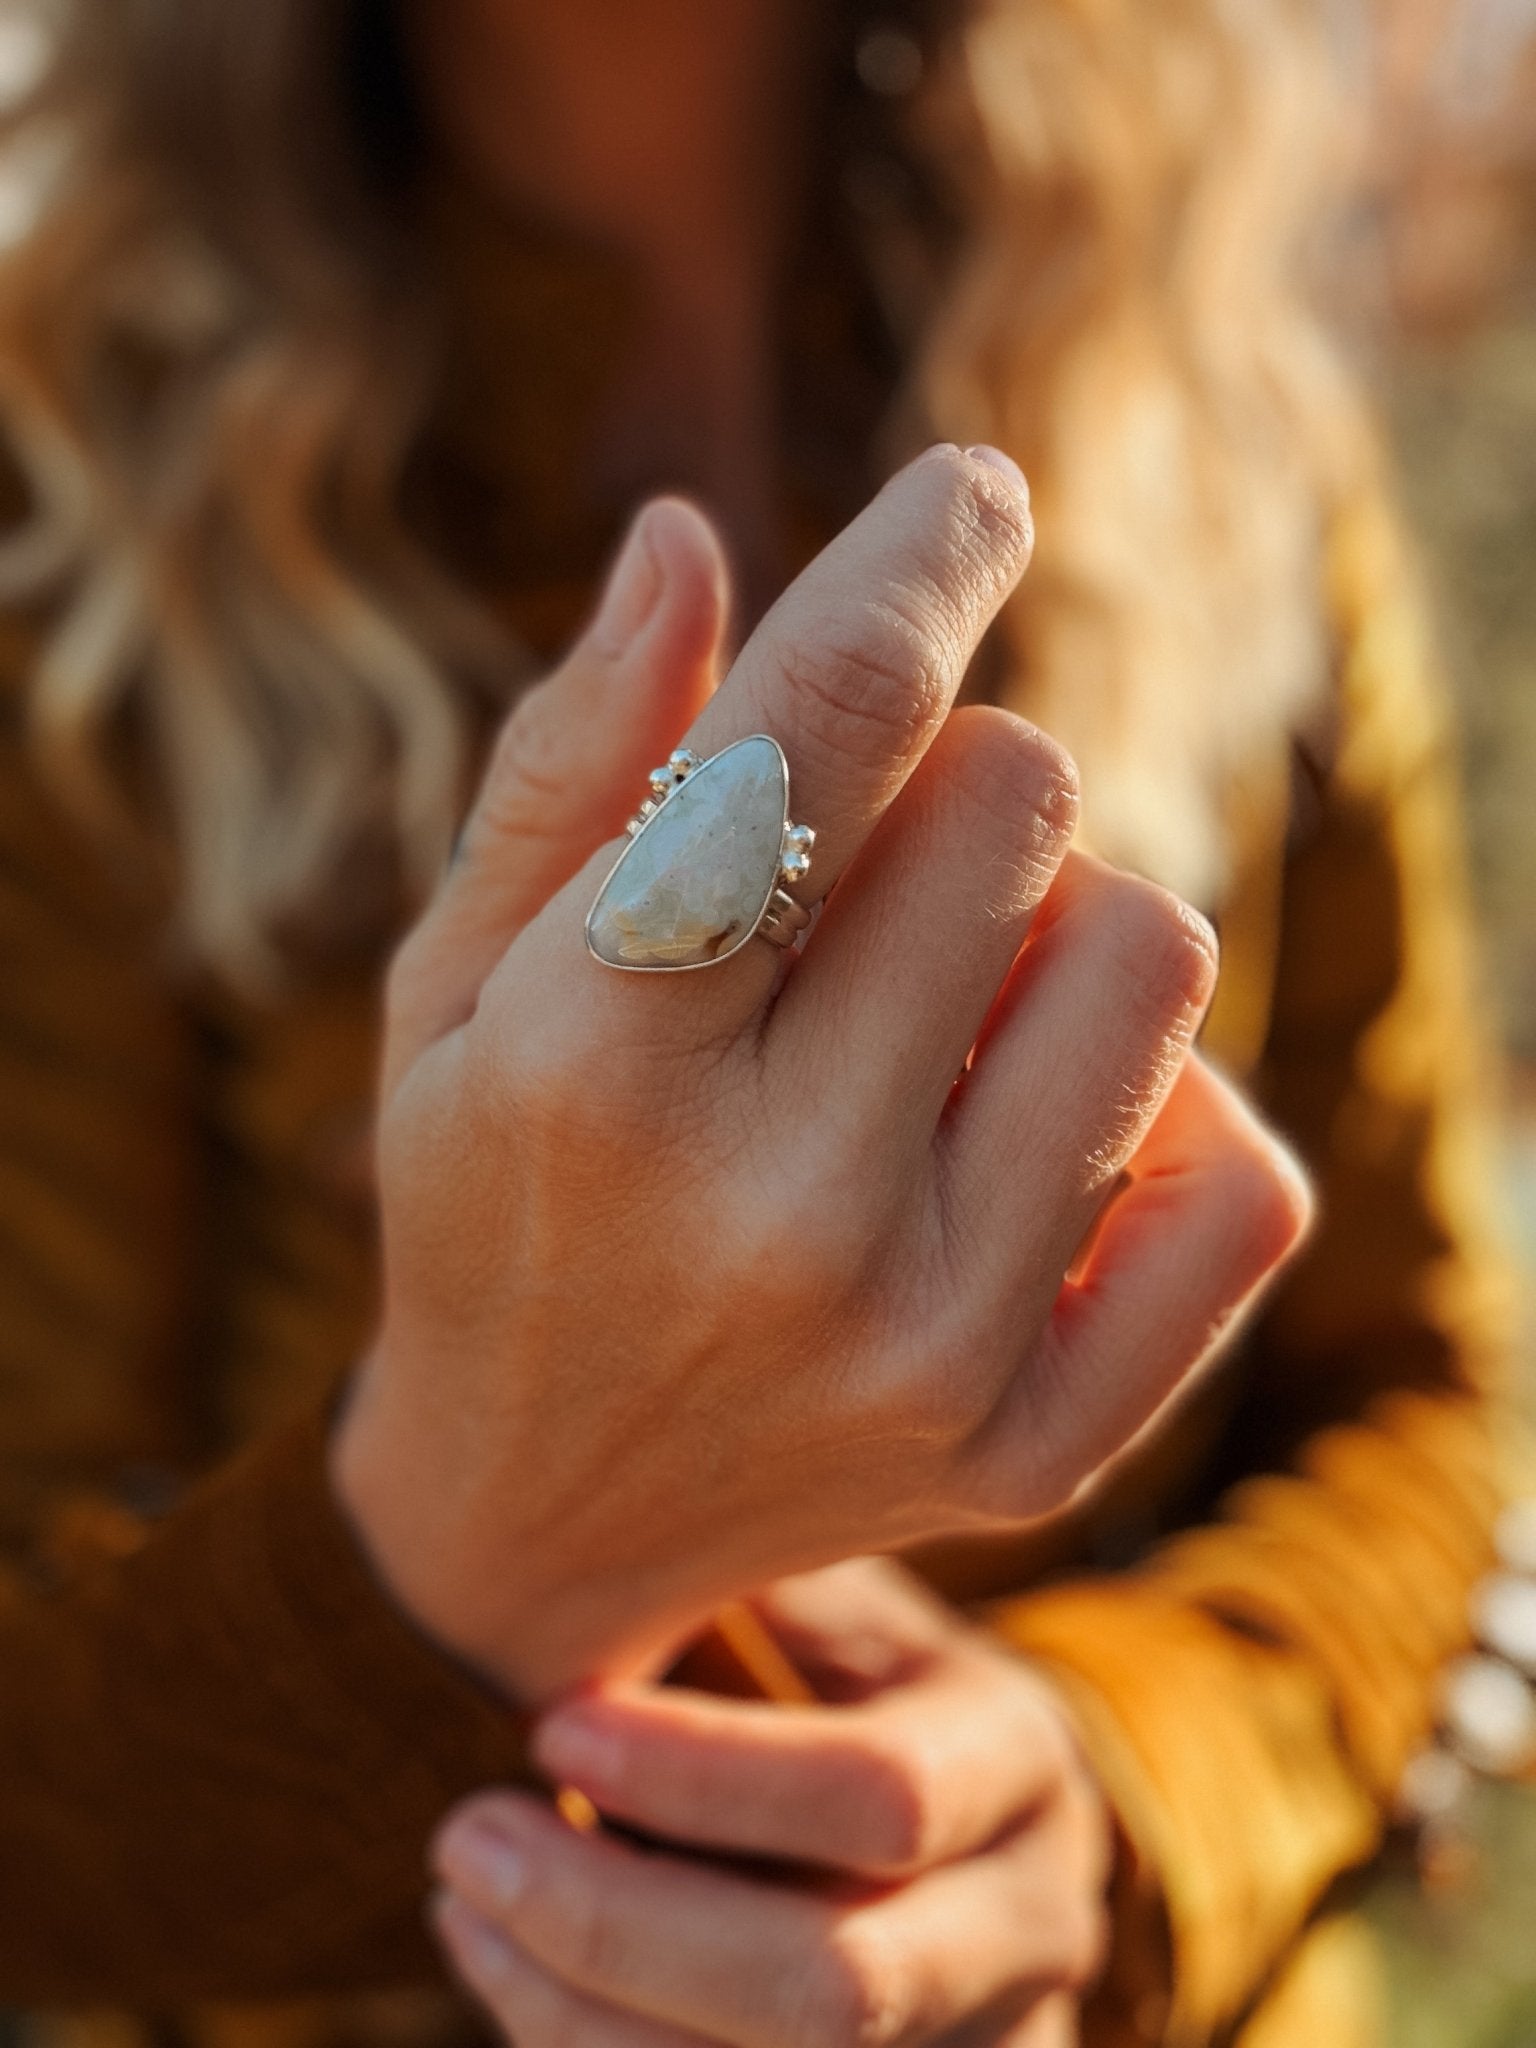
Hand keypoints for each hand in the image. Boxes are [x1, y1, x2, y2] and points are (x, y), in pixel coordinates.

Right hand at [332, 445, 1310, 1698]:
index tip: (973, 489)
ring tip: (937, 1006)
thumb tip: (687, 534)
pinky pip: (1240, 1173)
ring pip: (1152, 949)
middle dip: (943, 779)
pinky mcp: (1038, 1442)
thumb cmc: (489, 1199)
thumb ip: (570, 762)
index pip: (829, 720)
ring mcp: (932, 1343)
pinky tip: (1031, 1128)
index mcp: (595, 1063)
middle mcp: (779, 1210)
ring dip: (1055, 922)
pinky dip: (1160, 1105)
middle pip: (1021, 797)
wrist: (531, 1519)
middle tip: (856, 873)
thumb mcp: (454, 983)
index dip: (920, 558)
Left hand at [432, 1559, 1110, 2045]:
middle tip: (465, 1838)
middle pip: (835, 1991)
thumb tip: (593, 1559)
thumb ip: (761, 1600)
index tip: (550, 1720)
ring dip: (579, 2016)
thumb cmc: (868, 1690)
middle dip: (620, 1926)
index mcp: (1020, 1765)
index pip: (880, 1796)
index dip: (701, 1774)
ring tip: (463, 1908)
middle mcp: (1030, 1932)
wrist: (974, 1834)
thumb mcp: (850, 1616)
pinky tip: (509, 1975)